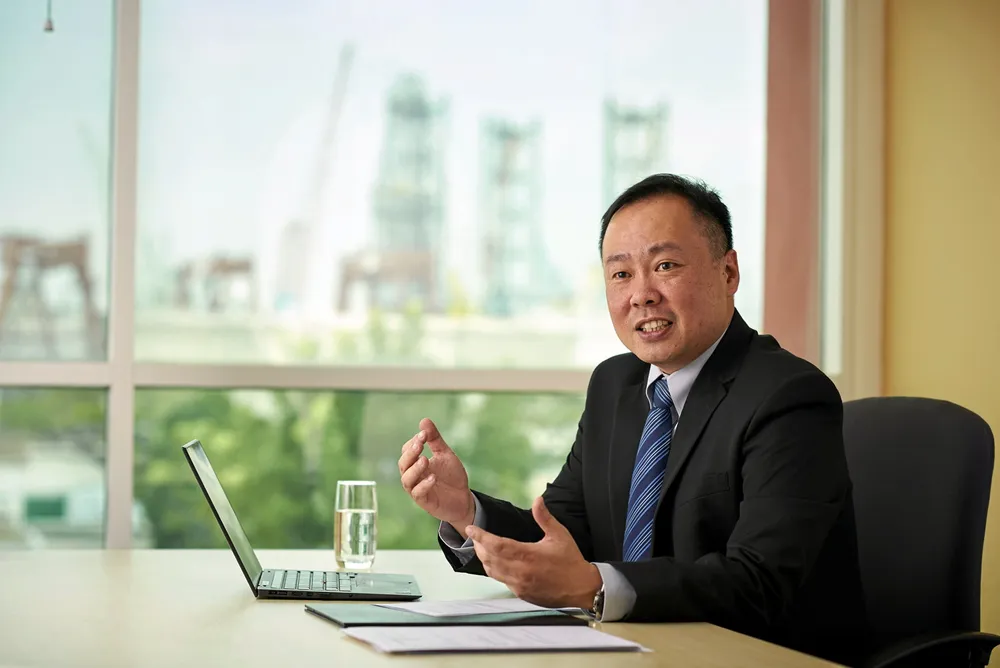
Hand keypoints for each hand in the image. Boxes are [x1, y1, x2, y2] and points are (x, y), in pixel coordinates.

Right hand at [398, 417, 475, 534]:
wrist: (463, 499)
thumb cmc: (451, 476)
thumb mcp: (445, 454)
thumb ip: (434, 439)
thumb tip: (424, 420)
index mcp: (416, 463)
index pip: (407, 451)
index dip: (414, 442)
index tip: (425, 434)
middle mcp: (414, 476)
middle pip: (403, 464)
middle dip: (411, 453)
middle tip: (420, 443)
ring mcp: (417, 489)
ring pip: (407, 479)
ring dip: (415, 469)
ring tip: (425, 460)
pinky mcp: (425, 501)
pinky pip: (418, 494)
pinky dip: (424, 485)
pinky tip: (433, 477)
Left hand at [466, 497, 601, 609]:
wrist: (581, 588)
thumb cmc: (571, 561)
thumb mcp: (560, 535)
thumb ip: (544, 517)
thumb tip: (537, 500)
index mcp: (528, 556)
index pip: (496, 545)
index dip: (481, 537)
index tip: (471, 529)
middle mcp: (521, 572)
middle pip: (489, 559)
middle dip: (479, 546)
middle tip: (475, 537)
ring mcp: (520, 585)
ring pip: (492, 572)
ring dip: (484, 559)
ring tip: (482, 548)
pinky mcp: (521, 594)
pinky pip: (501, 581)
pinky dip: (495, 570)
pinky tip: (496, 563)